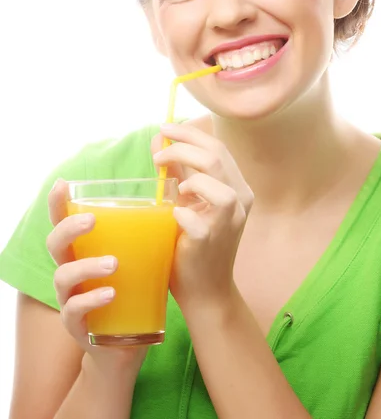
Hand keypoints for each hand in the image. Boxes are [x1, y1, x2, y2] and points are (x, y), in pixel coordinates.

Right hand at [46, 179, 147, 371]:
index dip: (57, 203)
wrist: (128, 346)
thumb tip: (175, 204)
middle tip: (92, 220)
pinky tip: (110, 294)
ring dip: (86, 266)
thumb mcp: (138, 262)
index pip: (63, 222)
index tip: (62, 183)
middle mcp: (71, 271)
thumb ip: (146, 237)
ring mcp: (71, 299)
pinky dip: (91, 299)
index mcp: (84, 251)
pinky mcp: (77, 325)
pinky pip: (75, 310)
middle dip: (69, 228)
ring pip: (63, 276)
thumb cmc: (133, 294)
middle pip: (55, 244)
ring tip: (113, 263)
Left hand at [152, 123, 253, 311]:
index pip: (218, 147)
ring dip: (189, 178)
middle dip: (181, 148)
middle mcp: (240, 201)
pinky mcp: (212, 242)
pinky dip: (182, 212)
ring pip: (217, 184)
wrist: (205, 289)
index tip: (165, 129)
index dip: (190, 133)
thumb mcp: (187, 201)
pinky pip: (198, 220)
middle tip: (157, 155)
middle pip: (215, 157)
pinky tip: (174, 215)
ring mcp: (229, 223)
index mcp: (236, 186)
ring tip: (174, 190)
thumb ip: (176, 171)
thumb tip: (158, 141)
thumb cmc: (193, 242)